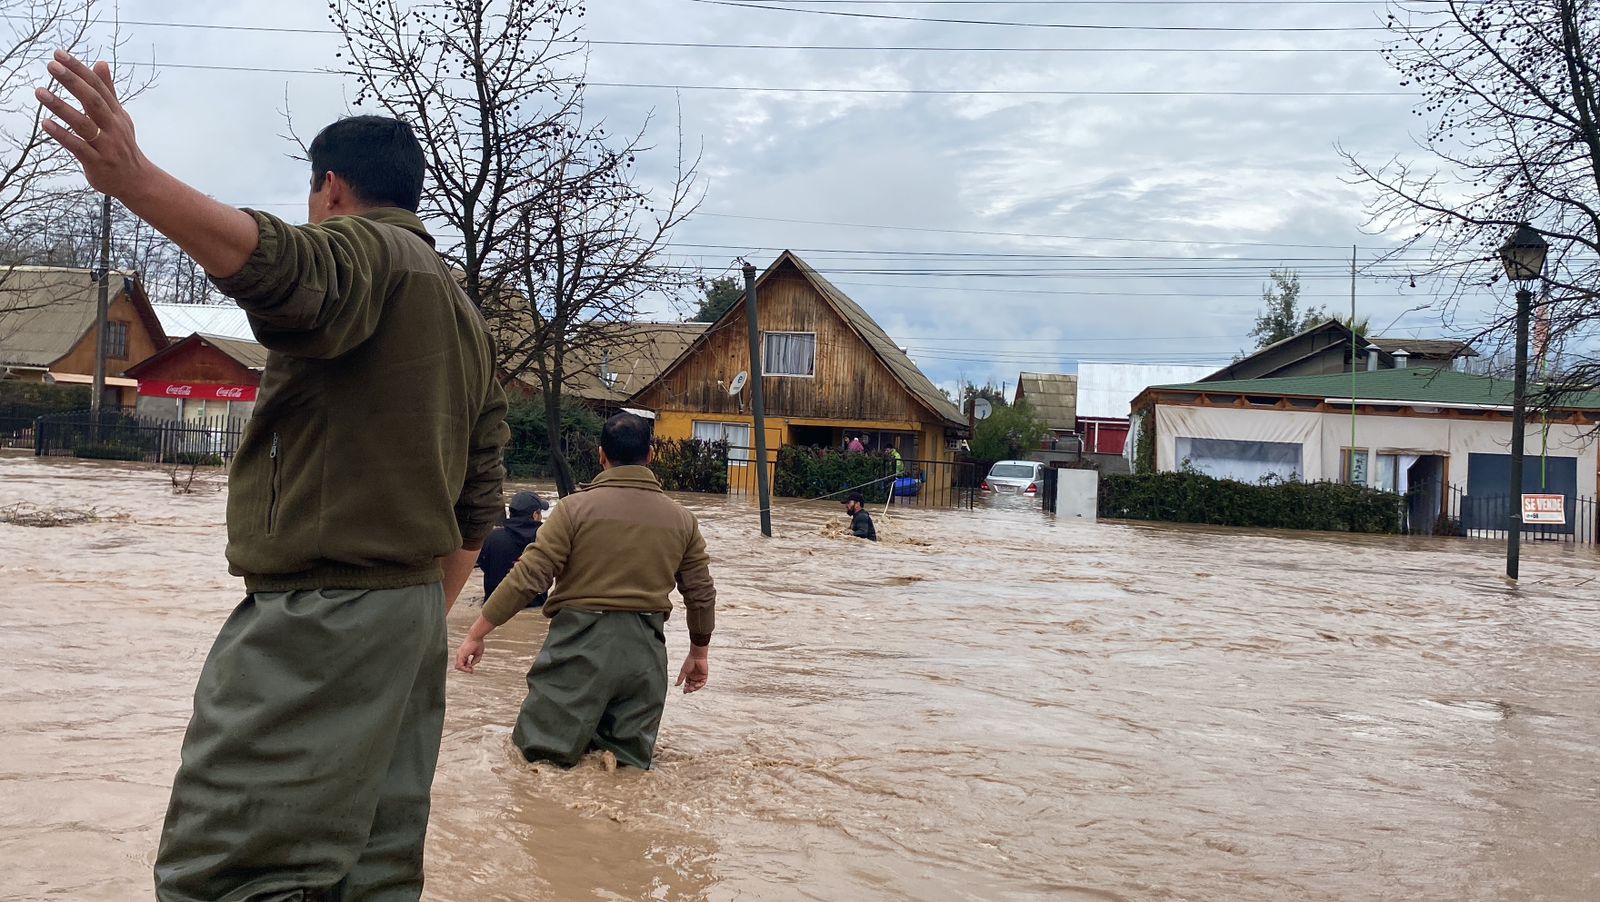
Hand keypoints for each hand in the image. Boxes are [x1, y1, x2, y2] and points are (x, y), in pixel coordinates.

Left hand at [35, 51, 149, 197]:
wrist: (136, 181)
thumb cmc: (122, 146)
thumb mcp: (119, 117)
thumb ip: (108, 91)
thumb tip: (101, 63)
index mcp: (116, 114)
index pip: (98, 87)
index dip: (80, 70)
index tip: (59, 55)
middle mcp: (113, 127)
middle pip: (93, 101)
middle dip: (73, 82)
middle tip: (51, 66)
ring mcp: (106, 145)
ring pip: (83, 124)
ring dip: (61, 107)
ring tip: (40, 92)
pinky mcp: (97, 162)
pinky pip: (78, 147)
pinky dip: (63, 135)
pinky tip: (46, 124)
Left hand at [454, 636, 484, 673]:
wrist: (476, 636)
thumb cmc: (478, 643)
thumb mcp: (478, 654)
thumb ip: (475, 661)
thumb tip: (471, 666)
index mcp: (463, 654)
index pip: (462, 664)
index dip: (467, 668)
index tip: (473, 669)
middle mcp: (460, 654)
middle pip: (458, 666)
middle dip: (465, 670)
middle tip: (472, 671)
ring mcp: (459, 654)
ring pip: (457, 667)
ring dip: (465, 670)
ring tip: (471, 670)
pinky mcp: (460, 655)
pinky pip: (459, 665)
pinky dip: (464, 668)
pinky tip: (470, 668)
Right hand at [675, 646, 708, 693]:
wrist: (696, 656)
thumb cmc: (689, 661)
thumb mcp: (683, 671)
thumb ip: (680, 678)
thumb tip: (676, 685)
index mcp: (689, 676)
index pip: (687, 684)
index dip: (686, 688)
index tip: (684, 691)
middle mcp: (694, 677)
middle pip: (692, 686)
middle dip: (689, 689)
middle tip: (687, 690)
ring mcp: (699, 677)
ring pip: (697, 686)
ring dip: (694, 688)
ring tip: (691, 689)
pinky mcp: (704, 676)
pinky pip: (702, 683)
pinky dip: (699, 685)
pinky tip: (696, 685)